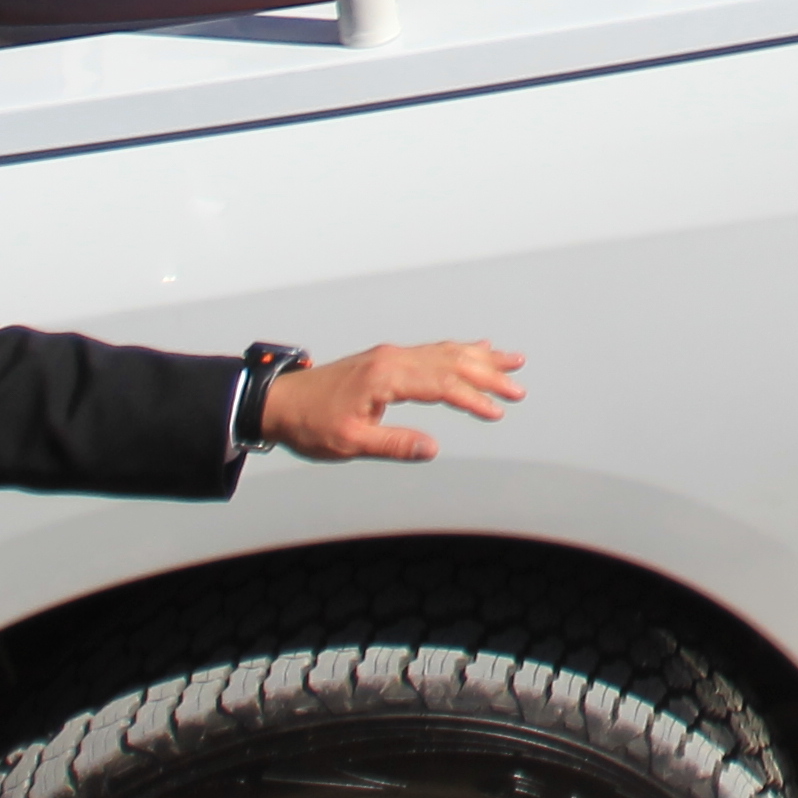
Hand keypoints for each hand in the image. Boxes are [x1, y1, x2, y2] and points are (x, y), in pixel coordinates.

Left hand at [257, 338, 529, 462]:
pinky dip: (457, 350)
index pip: (441, 384)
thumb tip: (432, 448)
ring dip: (479, 358)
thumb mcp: (349, 442)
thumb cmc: (310, 424)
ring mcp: (390, 356)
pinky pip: (431, 350)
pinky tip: (473, 349)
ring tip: (511, 361)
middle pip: (451, 361)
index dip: (472, 399)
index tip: (497, 412)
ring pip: (444, 352)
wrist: (278, 402)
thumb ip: (393, 444)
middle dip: (487, 374)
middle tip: (518, 387)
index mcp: (386, 376)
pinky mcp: (386, 360)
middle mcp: (393, 359)